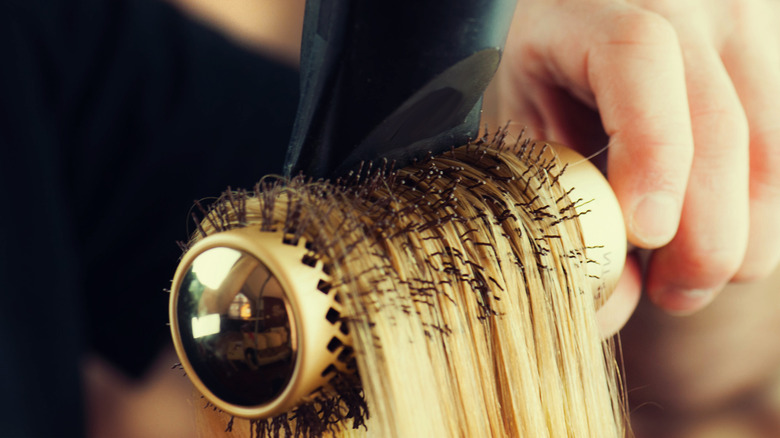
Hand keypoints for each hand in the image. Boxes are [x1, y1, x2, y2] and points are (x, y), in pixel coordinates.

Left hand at [495, 0, 779, 314]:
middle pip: (723, 125)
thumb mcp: (522, 116)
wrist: (590, 11)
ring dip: (740, 235)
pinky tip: (708, 237)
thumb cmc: (545, 68)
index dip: (653, 152)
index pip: (639, 60)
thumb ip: (549, 194)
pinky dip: (752, 212)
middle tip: (671, 295)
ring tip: (683, 281)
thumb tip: (616, 299)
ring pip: (770, 151)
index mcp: (600, 9)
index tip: (647, 233)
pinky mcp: (774, 60)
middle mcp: (688, 8)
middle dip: (706, 236)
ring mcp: (745, 29)